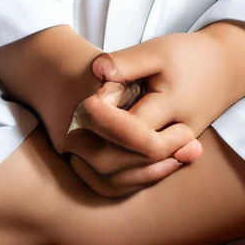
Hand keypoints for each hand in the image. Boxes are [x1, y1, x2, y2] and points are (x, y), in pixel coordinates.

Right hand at [0, 27, 198, 197]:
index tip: (187, 132)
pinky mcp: (77, 161)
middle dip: (158, 160)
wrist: (55, 69)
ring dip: (149, 175)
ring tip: (180, 158)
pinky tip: (160, 167)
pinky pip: (106, 184)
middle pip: (118, 165)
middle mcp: (73, 136)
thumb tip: (140, 100)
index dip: (162, 140)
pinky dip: (133, 181)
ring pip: (112, 181)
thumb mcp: (128, 60)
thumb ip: (130, 70)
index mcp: (86, 108)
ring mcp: (72, 152)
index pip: (129, 136)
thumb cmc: (96, 64)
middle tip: (190, 146)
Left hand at [70, 21, 244, 196]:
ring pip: (132, 176)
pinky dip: (112, 170)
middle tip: (70, 127)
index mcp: (170, 110)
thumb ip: (126, 62)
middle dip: (94, 146)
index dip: (101, 117)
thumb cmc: (189, 55)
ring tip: (74, 141)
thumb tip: (94, 70)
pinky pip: (138, 176)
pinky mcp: (168, 156)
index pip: (128, 129)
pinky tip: (89, 154)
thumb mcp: (158, 50)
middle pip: (127, 160)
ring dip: (100, 163)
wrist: (227, 69)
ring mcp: (173, 152)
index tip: (81, 98)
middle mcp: (174, 139)